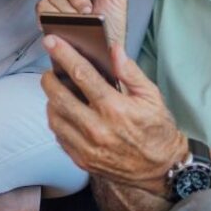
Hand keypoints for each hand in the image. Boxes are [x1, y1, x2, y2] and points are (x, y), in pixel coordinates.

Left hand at [41, 35, 186, 195]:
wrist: (161, 169)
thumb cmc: (157, 129)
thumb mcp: (152, 96)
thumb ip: (130, 72)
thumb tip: (114, 49)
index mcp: (115, 108)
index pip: (82, 74)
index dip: (64, 55)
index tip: (51, 41)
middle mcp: (98, 129)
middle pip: (59, 97)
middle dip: (50, 79)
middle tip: (50, 71)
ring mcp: (88, 148)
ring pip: (55, 118)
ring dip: (51, 101)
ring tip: (57, 92)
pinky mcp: (82, 161)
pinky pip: (59, 136)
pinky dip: (57, 121)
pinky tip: (64, 113)